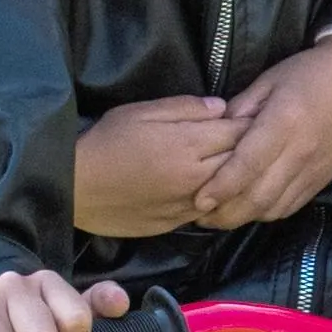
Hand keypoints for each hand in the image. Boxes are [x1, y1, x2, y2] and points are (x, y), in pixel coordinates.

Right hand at [74, 94, 244, 237]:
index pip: (238, 132)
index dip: (248, 122)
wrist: (76, 189)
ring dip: (239, 178)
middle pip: (241, 163)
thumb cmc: (106, 143)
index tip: (253, 116)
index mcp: (188, 145)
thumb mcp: (141, 112)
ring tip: (243, 164)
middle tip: (255, 139)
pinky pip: (212, 210)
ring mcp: (189, 205)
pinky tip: (218, 188)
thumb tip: (221, 108)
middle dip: (250, 150)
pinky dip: (220, 198)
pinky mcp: (178, 223)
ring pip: (232, 192)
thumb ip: (185, 108)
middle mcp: (195, 178)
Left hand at [190, 31, 331, 229]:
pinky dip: (267, 212)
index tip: (200, 200)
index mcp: (284, 122)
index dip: (222, 186)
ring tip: (221, 216)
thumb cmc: (307, 74)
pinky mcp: (323, 179)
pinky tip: (251, 207)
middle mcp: (301, 151)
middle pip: (260, 196)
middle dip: (227, 212)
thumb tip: (214, 136)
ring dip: (245, 217)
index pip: (248, 164)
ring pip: (275, 207)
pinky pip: (291, 206)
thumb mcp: (267, 82)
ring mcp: (314, 169)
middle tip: (201, 216)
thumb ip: (239, 111)